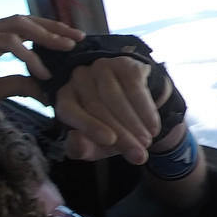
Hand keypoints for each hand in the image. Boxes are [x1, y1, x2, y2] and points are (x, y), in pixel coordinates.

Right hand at [0, 16, 82, 119]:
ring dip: (43, 37)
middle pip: (26, 20)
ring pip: (18, 26)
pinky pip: (5, 41)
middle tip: (75, 39)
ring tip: (62, 50)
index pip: (26, 29)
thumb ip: (19, 84)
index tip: (72, 41)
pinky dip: (25, 54)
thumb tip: (46, 90)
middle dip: (53, 28)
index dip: (50, 33)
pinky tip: (38, 69)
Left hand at [54, 56, 169, 164]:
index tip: (110, 140)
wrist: (135, 101)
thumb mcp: (92, 142)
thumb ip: (80, 147)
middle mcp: (78, 77)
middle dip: (121, 133)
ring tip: (146, 142)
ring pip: (114, 96)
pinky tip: (153, 126)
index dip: (88, 125)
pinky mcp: (124, 63)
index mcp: (64, 96)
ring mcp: (101, 67)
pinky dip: (145, 109)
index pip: (68, 109)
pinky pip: (134, 87)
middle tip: (138, 154)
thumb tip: (76, 141)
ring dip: (133, 123)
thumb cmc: (107, 125)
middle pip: (95, 106)